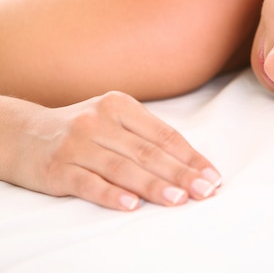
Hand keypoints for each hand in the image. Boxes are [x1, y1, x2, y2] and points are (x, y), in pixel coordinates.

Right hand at [1, 91, 221, 210]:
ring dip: (154, 185)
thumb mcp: (110, 119)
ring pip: (122, 167)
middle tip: (206, 190)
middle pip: (147, 151)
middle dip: (181, 173)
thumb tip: (188, 163)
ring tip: (179, 199)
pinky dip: (112, 195)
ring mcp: (77, 144)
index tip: (212, 175)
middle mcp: (99, 121)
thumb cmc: (80, 130)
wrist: (23, 134)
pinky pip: (89, 183)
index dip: (190, 156)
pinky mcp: (58, 168)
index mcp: (119, 105)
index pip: (163, 134)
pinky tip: (132, 206)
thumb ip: (142, 135)